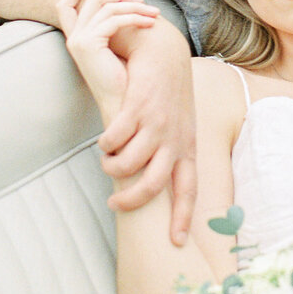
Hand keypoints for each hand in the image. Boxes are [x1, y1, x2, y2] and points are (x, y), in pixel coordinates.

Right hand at [56, 0, 158, 112]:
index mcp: (76, 39)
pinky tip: (150, 24)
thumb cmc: (123, 79)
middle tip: (144, 3)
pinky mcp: (89, 45)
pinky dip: (135, 18)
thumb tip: (127, 4)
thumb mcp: (114, 49)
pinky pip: (115, 20)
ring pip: (107, 7)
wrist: (120, 105)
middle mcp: (74, 38)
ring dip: (134, 7)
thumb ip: (112, 28)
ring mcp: (79, 41)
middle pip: (92, 0)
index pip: (64, 6)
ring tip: (154, 15)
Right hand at [57, 0, 196, 243]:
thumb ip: (173, 150)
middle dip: (132, 201)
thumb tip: (162, 182)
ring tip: (107, 165)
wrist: (164, 51)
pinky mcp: (138, 104)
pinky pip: (116, 136)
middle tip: (115, 206)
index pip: (189, 189)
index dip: (181, 217)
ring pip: (130, 162)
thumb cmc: (168, 93)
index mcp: (187, 145)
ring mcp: (157, 121)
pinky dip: (107, 144)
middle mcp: (175, 137)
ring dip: (114, 169)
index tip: (175, 242)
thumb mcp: (179, 124)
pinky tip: (103, 143)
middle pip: (155, 184)